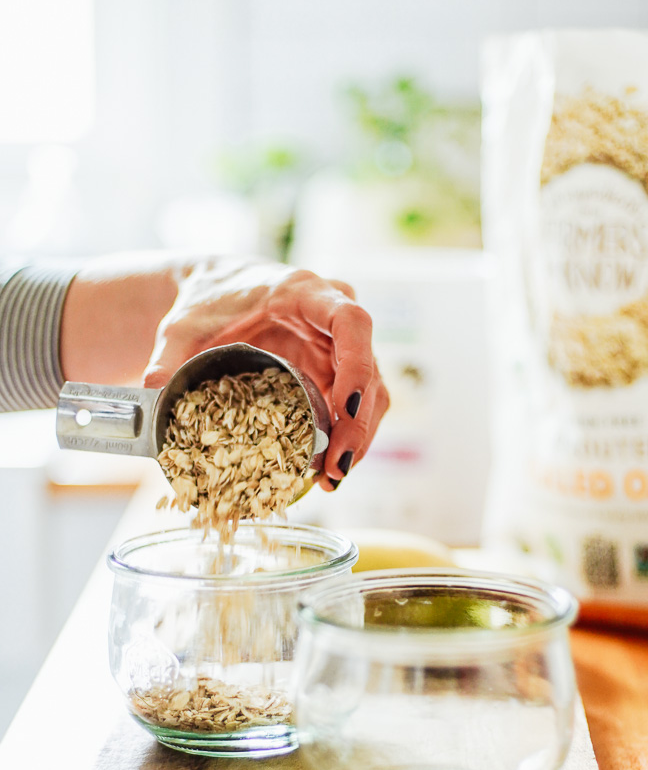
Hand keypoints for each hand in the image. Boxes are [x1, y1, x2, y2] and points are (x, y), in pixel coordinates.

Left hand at [142, 260, 389, 488]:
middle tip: (338, 466)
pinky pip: (358, 405)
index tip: (347, 408)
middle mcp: (333, 315)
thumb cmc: (206, 302)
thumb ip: (168, 358)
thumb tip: (154, 394)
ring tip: (335, 477)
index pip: (350, 322)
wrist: (218, 292)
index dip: (357, 365)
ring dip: (360, 436)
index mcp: (304, 293)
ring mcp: (340, 345)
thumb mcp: (181, 327)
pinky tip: (331, 468)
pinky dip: (349, 437)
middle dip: (358, 422)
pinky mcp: (336, 370)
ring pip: (372, 393)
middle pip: (368, 369)